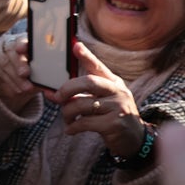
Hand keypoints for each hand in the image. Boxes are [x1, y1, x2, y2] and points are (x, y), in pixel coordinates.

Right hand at [0, 32, 40, 111]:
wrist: (13, 83)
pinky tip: (17, 89)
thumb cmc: (32, 73)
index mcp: (24, 39)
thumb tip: (52, 79)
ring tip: (25, 88)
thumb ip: (44, 71)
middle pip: (11, 49)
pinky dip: (9, 82)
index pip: (22, 38)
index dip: (22, 43)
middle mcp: (9, 41)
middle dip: (19, 63)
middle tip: (26, 74)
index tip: (23, 49)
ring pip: (4, 62)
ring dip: (15, 77)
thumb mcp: (40, 70)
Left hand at [48, 42, 143, 157]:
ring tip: (67, 119)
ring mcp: (118, 108)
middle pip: (88, 82)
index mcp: (114, 83)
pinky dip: (72, 127)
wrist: (134, 139)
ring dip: (67, 113)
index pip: (98, 67)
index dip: (86, 56)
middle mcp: (118, 92)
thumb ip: (80, 94)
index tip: (75, 45)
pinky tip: (70, 130)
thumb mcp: (102, 100)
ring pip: (82, 104)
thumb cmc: (111, 116)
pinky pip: (84, 122)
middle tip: (57, 97)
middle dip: (67, 88)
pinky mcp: (114, 125)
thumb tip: (51, 93)